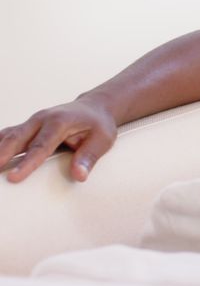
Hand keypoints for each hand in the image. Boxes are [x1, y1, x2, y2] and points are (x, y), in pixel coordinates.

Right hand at [0, 99, 116, 182]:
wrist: (94, 108)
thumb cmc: (98, 124)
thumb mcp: (103, 139)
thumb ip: (89, 156)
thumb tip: (79, 175)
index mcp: (60, 122)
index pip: (41, 146)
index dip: (27, 163)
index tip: (14, 177)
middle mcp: (41, 119)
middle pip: (17, 138)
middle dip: (1, 155)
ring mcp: (31, 122)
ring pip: (8, 136)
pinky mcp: (26, 127)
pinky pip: (7, 135)